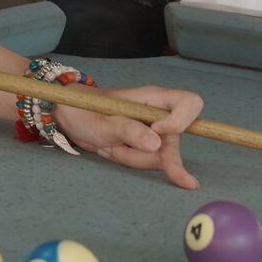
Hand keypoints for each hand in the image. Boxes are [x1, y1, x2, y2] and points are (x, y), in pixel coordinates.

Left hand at [54, 84, 201, 188]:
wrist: (72, 118)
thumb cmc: (86, 110)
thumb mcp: (102, 121)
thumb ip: (128, 130)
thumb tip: (156, 144)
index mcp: (153, 98)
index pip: (190, 103)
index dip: (180, 121)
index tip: (157, 131)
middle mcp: (159, 115)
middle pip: (173, 142)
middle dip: (145, 154)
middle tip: (115, 147)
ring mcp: (155, 133)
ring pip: (160, 157)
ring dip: (132, 157)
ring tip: (109, 145)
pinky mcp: (147, 147)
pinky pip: (148, 162)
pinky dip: (129, 160)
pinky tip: (113, 149)